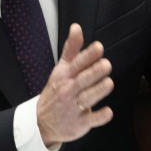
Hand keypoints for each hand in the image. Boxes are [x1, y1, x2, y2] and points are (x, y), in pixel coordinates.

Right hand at [37, 23, 114, 144]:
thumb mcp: (61, 69)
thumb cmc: (57, 91)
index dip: (88, 55)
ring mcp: (74, 108)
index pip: (76, 63)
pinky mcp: (80, 123)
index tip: (99, 47)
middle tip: (106, 64)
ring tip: (108, 83)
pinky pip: (91, 120)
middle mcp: (68, 90)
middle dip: (95, 72)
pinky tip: (108, 112)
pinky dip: (99, 117)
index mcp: (65, 75)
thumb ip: (71, 49)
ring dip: (98, 90)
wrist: (42, 123)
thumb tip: (77, 26)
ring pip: (87, 98)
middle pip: (83, 80)